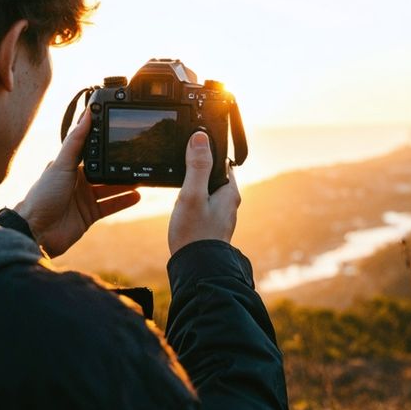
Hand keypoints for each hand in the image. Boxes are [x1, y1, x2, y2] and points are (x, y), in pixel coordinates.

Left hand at [13, 111, 140, 257]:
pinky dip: (124, 201)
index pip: (92, 152)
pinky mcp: (90, 215)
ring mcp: (84, 199)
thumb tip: (87, 114)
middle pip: (104, 171)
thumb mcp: (61, 164)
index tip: (121, 136)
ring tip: (141, 178)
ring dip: (125, 184)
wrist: (37, 230)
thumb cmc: (43, 195)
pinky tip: (136, 195)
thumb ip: (75, 140)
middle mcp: (78, 181)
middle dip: (120, 166)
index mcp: (70, 167)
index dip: (105, 145)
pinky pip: (111, 206)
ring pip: (110, 188)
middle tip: (136, 159)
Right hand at [168, 131, 240, 254]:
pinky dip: (192, 206)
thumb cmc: (195, 233)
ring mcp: (221, 216)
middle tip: (181, 181)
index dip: (206, 154)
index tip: (191, 152)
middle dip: (196, 175)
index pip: (221, 162)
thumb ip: (197, 166)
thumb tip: (200, 139)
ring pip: (207, 193)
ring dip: (193, 191)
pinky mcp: (212, 227)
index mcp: (229, 192)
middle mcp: (229, 203)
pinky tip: (183, 214)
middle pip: (213, 177)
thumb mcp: (192, 194)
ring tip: (181, 202)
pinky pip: (202, 208)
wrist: (197, 270)